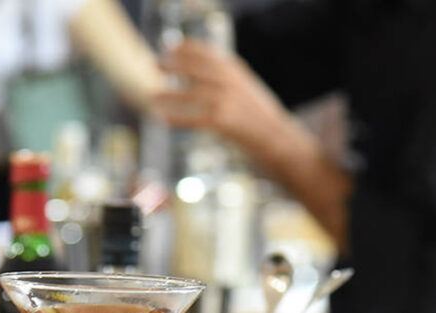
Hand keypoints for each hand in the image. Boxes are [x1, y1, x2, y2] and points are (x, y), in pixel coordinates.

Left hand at [153, 41, 352, 247]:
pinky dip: (177, 118)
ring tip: (151, 94)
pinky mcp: (227, 123)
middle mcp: (234, 84)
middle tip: (155, 63)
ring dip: (170, 93)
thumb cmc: (264, 122)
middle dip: (175, 64)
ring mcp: (230, 102)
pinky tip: (162, 119)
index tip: (171, 46)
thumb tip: (207, 80)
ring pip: (193, 93)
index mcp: (240, 73)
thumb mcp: (248, 93)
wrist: (283, 142)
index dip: (188, 49)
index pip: (209, 54)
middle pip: (198, 68)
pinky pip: (196, 118)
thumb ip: (230, 84)